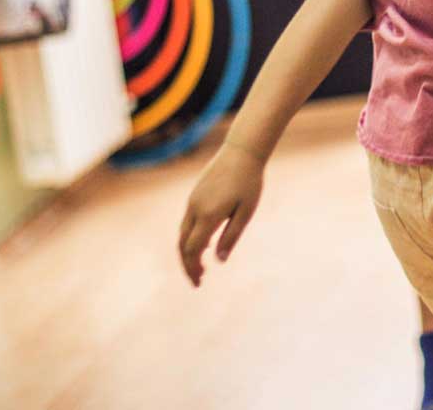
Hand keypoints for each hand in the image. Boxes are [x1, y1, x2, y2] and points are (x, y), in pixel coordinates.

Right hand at [178, 142, 265, 286]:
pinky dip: (191, 237)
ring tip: (202, 265)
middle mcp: (195, 209)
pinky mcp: (195, 194)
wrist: (242, 150)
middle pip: (183, 244)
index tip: (200, 283)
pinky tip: (206, 242)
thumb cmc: (250, 182)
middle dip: (188, 264)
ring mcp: (193, 200)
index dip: (193, 268)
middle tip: (199, 280)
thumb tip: (219, 260)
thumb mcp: (246, 211)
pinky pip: (187, 221)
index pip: (192, 250)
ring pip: (183, 232)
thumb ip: (232, 236)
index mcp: (208, 216)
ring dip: (189, 251)